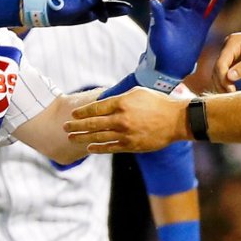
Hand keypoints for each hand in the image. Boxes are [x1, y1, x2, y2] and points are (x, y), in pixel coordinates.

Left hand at [65, 87, 185, 152]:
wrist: (176, 120)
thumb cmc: (157, 102)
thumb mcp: (137, 92)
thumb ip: (118, 97)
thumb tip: (103, 100)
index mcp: (121, 103)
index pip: (96, 108)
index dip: (82, 112)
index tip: (73, 114)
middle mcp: (121, 119)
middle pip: (93, 123)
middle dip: (76, 126)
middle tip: (65, 127)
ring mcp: (125, 134)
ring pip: (98, 137)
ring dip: (83, 138)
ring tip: (71, 138)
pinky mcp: (131, 145)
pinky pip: (111, 148)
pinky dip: (98, 149)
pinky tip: (90, 148)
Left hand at [137, 0, 227, 90]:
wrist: (170, 67)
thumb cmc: (158, 51)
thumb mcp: (156, 34)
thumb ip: (157, 17)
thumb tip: (153, 1)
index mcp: (167, 10)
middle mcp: (180, 10)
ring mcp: (192, 17)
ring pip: (202, 0)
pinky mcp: (202, 25)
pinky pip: (211, 12)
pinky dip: (217, 3)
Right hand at [212, 29, 240, 91]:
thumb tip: (228, 77)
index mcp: (233, 42)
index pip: (221, 63)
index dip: (223, 78)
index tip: (231, 91)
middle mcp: (228, 45)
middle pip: (218, 67)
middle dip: (222, 83)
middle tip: (230, 97)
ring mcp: (230, 52)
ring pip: (220, 71)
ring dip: (222, 84)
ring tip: (231, 97)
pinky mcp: (233, 58)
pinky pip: (225, 72)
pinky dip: (227, 81)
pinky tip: (232, 91)